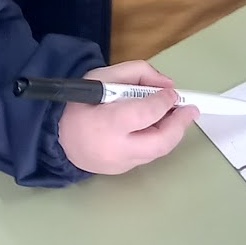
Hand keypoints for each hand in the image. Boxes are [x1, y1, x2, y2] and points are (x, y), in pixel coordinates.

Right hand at [57, 60, 198, 175]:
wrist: (54, 135)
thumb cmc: (77, 103)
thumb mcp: (103, 76)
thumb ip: (137, 73)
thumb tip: (166, 85)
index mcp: (107, 123)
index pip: (146, 113)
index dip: (165, 102)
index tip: (173, 93)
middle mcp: (115, 148)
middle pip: (161, 141)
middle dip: (180, 125)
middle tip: (190, 110)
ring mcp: (119, 164)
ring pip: (157, 151)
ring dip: (171, 133)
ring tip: (176, 116)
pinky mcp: (121, 171)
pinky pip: (147, 155)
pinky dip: (157, 140)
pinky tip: (157, 127)